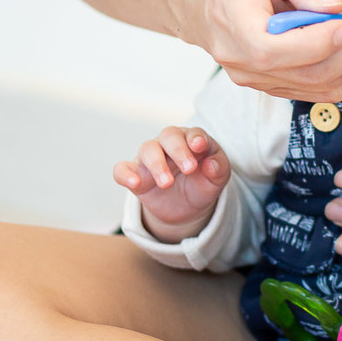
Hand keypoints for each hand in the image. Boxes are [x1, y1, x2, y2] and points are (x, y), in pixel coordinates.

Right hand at [113, 127, 229, 240]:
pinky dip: (125, 174)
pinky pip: (122, 169)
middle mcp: (169, 144)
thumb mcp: (218, 178)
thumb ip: (218, 168)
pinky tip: (133, 182)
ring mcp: (150, 158)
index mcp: (191, 140)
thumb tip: (210, 164)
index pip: (192, 133)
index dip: (196, 138)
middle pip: (169, 136)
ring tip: (167, 183)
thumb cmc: (203, 183)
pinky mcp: (135, 175)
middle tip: (189, 169)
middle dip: (179, 151)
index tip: (200, 146)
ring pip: (148, 149)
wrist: (188, 207)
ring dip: (157, 164)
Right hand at [177, 0, 341, 102]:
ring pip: (319, 88)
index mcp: (235, 27)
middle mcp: (243, 63)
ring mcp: (255, 79)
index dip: (320, 42)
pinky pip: (314, 89)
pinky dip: (339, 68)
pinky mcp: (269, 85)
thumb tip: (334, 6)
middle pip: (309, 74)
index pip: (277, 51)